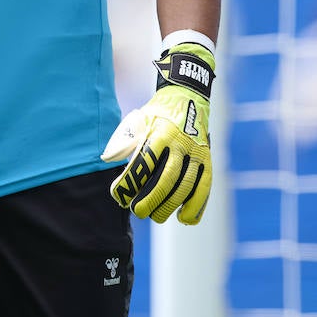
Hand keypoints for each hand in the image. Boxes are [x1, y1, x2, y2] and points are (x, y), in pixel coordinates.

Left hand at [102, 43, 214, 223]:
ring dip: (170, 205)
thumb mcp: (138, 121)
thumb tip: (109, 160)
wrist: (188, 97)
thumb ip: (126, 141)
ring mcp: (196, 151)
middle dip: (151, 199)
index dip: (130, 182)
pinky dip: (196, 205)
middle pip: (167, 178)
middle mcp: (180, 142)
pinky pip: (204, 186)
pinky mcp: (208, 159)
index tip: (118, 195)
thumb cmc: (155, 115)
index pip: (144, 161)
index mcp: (159, 132)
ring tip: (156, 217)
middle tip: (138, 212)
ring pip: (186, 185)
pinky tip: (185, 219)